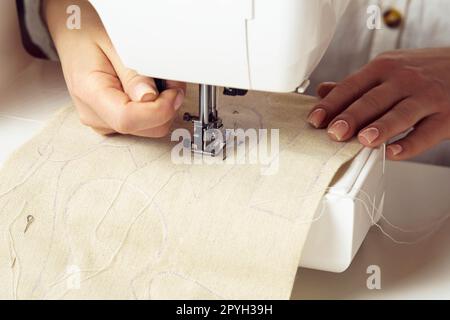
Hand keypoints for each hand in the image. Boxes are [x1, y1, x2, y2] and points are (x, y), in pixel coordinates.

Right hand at [44, 0, 185, 136]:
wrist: (74, 34)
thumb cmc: (89, 33)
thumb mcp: (114, 43)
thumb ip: (133, 74)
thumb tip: (150, 98)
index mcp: (89, 92)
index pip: (127, 119)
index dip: (158, 110)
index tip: (173, 92)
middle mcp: (94, 114)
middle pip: (143, 128)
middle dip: (166, 107)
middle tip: (171, 81)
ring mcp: (102, 121)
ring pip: (147, 129)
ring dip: (162, 108)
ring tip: (159, 81)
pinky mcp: (111, 121)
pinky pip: (142, 125)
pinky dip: (154, 109)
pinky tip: (149, 89)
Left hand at [308, 48, 449, 159]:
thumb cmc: (421, 72)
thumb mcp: (387, 69)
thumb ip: (355, 84)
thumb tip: (323, 92)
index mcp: (383, 69)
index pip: (351, 86)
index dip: (332, 105)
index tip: (314, 120)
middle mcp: (403, 80)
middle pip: (373, 100)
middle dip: (351, 117)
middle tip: (334, 133)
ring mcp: (426, 98)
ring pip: (401, 114)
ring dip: (381, 127)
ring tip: (364, 140)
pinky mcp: (446, 116)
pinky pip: (427, 132)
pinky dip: (411, 143)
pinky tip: (394, 152)